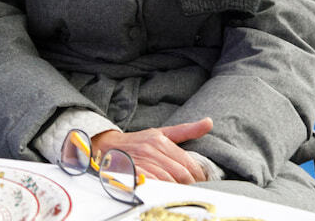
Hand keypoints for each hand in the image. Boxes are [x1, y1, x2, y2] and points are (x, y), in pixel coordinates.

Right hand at [92, 118, 213, 183]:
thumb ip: (186, 130)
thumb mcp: (160, 133)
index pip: (188, 162)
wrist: (105, 146)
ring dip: (177, 189)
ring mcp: (141, 162)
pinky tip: (165, 192)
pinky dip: (163, 191)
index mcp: (160, 140)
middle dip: (190, 185)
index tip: (201, 181)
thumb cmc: (137, 142)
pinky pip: (154, 186)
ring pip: (169, 182)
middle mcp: (151, 150)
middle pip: (181, 174)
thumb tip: (209, 122)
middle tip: (194, 189)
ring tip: (181, 191)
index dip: (198, 175)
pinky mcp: (132, 174)